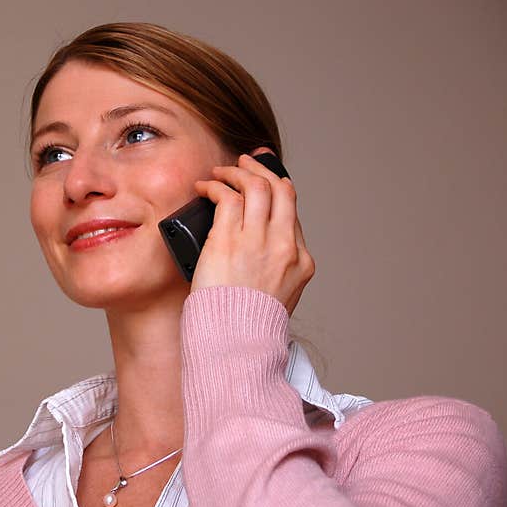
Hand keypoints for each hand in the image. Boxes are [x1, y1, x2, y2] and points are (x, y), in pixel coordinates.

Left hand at [190, 148, 314, 316]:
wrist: (235, 344)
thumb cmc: (246, 326)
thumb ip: (274, 271)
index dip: (277, 190)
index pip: (291, 212)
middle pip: (280, 190)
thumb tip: (256, 253)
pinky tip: (206, 187)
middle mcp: (283, 247)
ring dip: (237, 172)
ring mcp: (257, 242)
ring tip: (222, 171)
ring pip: (255, 186)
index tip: (265, 181)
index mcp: (300, 261)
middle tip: (244, 163)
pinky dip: (215, 185)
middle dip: (261, 170)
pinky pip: (225, 197)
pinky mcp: (228, 241)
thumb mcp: (276, 298)